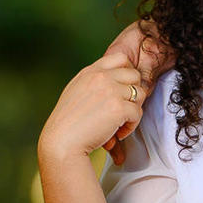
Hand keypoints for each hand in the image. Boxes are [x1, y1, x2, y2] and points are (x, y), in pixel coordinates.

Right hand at [39, 37, 158, 166]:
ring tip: (120, 123)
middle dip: (133, 92)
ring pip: (140, 93)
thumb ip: (94, 82)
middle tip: (123, 110)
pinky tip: (118, 134)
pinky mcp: (118, 108)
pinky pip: (138, 112)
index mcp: (90, 72)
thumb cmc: (68, 124)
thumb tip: (114, 79)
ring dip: (133, 110)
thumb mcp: (76, 92)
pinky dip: (131, 126)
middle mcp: (101, 77)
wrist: (61, 144)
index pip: (121, 58)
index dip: (127, 73)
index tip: (122, 91)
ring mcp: (111, 91)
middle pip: (134, 75)